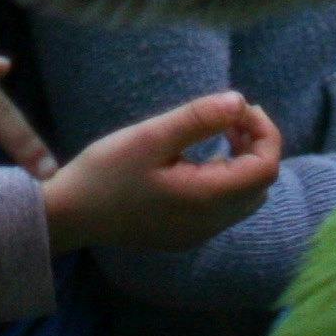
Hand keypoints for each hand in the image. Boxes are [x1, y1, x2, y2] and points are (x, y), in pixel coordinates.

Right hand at [43, 92, 281, 253]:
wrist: (69, 215)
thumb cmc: (105, 173)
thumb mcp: (151, 136)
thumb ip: (199, 118)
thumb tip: (239, 100)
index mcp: (207, 198)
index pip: (266, 167)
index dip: (264, 131)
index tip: (240, 106)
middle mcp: (210, 223)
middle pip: (261, 185)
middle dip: (256, 145)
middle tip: (230, 116)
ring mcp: (198, 234)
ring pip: (245, 199)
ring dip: (242, 163)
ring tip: (218, 133)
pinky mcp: (184, 235)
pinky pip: (223, 208)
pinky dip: (226, 180)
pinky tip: (198, 160)